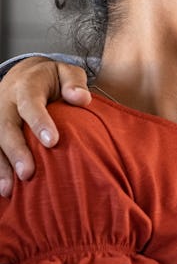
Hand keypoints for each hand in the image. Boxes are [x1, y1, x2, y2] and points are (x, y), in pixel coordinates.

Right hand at [0, 57, 89, 195]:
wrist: (26, 75)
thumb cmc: (54, 80)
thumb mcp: (67, 73)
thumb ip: (75, 83)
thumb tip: (81, 98)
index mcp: (26, 86)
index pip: (30, 103)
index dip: (39, 122)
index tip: (52, 142)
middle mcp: (5, 102)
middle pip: (6, 127)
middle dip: (16, 151)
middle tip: (28, 173)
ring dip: (0, 166)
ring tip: (9, 190)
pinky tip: (4, 190)